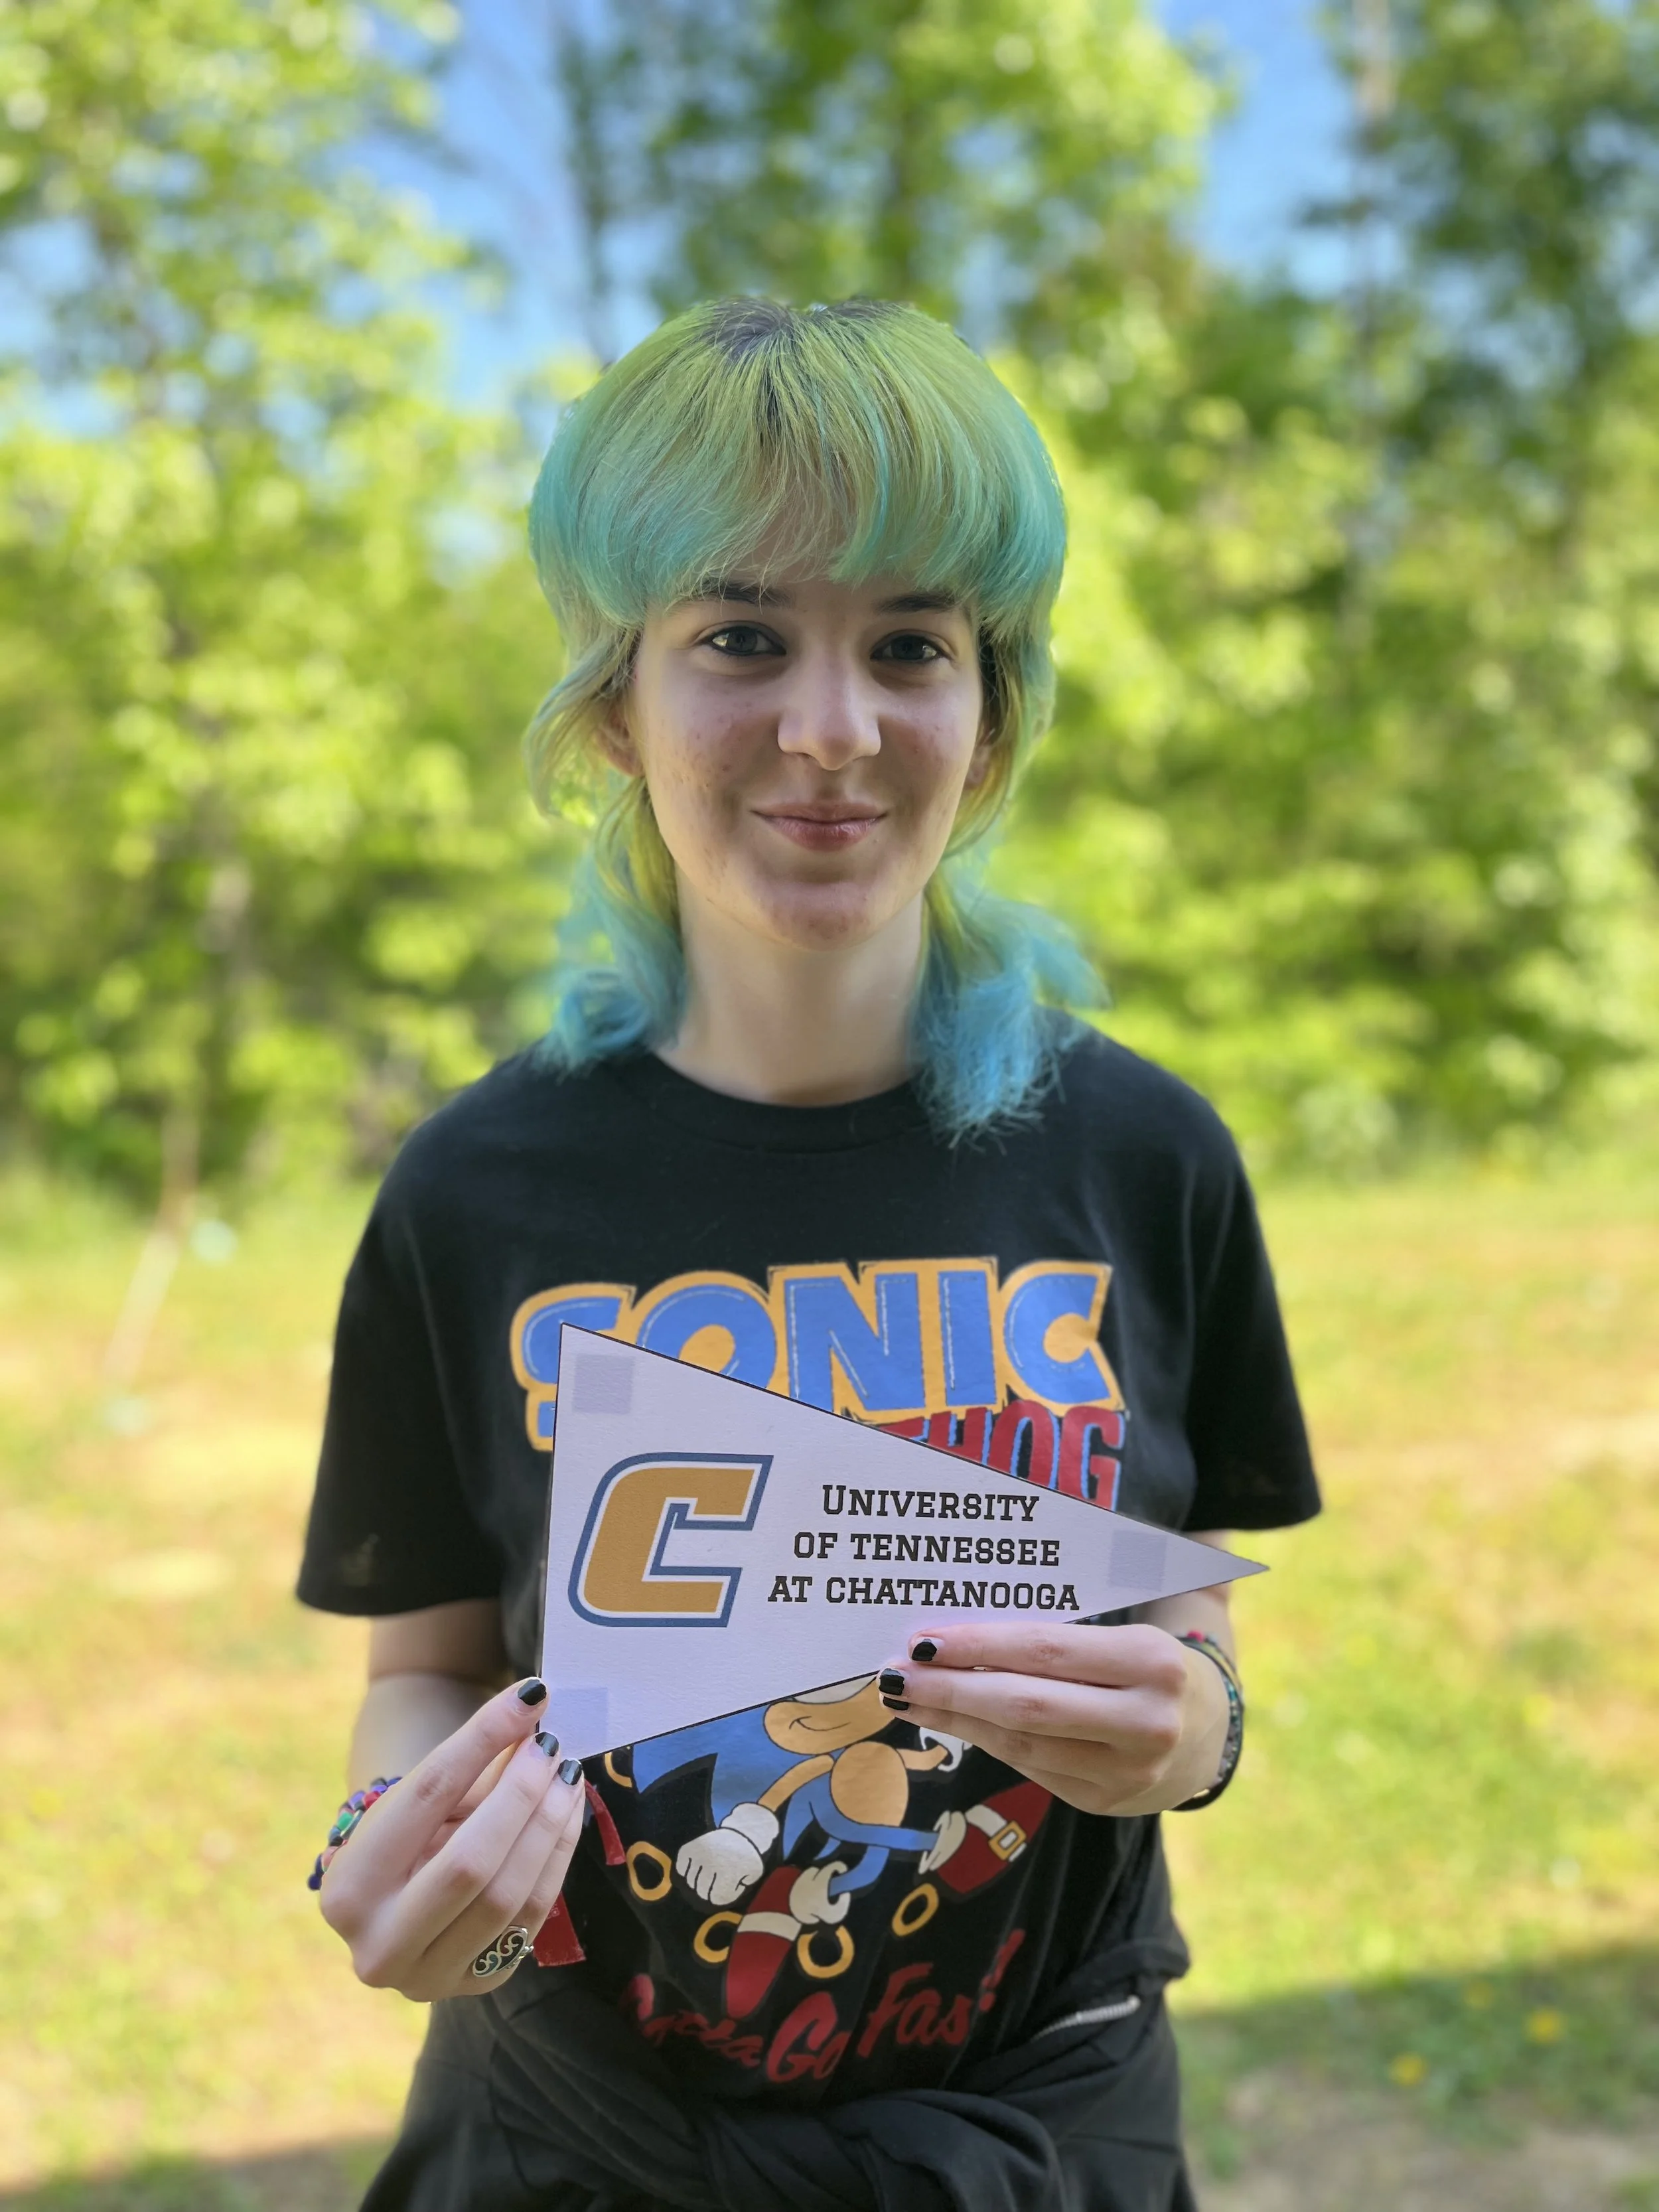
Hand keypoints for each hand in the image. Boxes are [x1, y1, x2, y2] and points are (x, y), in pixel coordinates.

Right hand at [317, 1679, 585, 1999]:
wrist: (401, 1900)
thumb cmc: (411, 1832)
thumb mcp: (422, 1796)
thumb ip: (472, 1757)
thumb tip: (532, 1703)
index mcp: (350, 1887)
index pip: (426, 1798)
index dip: (482, 1740)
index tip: (529, 1698)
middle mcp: (379, 1945)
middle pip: (470, 1863)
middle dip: (521, 1794)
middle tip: (551, 1745)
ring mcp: (428, 1977)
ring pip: (508, 1896)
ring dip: (550, 1825)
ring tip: (567, 1773)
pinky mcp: (476, 1984)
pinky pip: (531, 1918)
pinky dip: (557, 1857)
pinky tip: (567, 1812)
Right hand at [676, 1802, 777, 1903]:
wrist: (742, 1835)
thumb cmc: (746, 1860)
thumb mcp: (750, 1877)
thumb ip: (736, 1891)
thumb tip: (717, 1901)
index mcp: (729, 1870)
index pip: (716, 1898)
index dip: (720, 1898)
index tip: (724, 1891)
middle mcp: (712, 1862)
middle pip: (702, 1891)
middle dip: (708, 1893)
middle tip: (715, 1886)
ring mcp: (699, 1853)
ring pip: (690, 1882)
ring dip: (697, 1883)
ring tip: (707, 1878)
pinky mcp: (689, 1847)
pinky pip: (680, 1868)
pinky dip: (686, 1872)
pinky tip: (695, 1871)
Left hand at [878, 1624, 1229, 1816]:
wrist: (1207, 1731)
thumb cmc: (1145, 1664)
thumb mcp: (1119, 1635)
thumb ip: (1052, 1638)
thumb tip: (955, 1637)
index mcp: (1151, 1662)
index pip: (1046, 1650)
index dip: (978, 1646)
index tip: (922, 1640)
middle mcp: (1146, 1723)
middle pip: (1026, 1705)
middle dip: (951, 1690)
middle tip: (895, 1676)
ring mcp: (1127, 1773)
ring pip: (1021, 1743)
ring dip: (955, 1720)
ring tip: (908, 1699)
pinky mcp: (1105, 1803)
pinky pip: (1031, 1767)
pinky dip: (986, 1741)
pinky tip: (952, 1722)